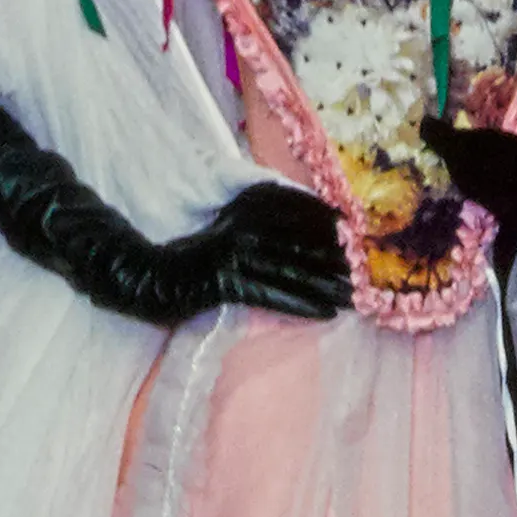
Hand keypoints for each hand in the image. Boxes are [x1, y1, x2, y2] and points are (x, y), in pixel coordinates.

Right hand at [146, 183, 351, 321]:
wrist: (147, 274)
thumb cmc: (189, 251)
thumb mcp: (225, 222)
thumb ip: (255, 215)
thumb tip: (299, 222)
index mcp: (240, 206)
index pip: (290, 204)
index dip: (322, 214)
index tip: (351, 223)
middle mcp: (240, 225)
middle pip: (300, 238)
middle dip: (335, 254)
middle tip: (369, 269)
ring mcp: (233, 254)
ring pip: (293, 268)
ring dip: (328, 284)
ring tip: (358, 297)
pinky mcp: (225, 283)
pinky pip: (272, 294)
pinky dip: (301, 304)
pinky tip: (327, 312)